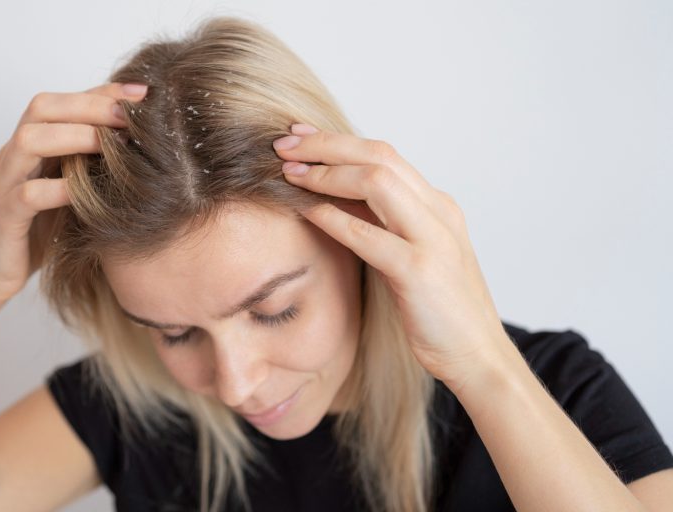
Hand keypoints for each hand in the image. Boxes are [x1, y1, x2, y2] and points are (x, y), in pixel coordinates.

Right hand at [0, 82, 148, 303]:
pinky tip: (85, 191)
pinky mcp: (3, 218)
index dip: (101, 92)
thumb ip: (91, 165)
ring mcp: (5, 184)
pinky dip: (58, 189)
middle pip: (42, 109)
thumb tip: (141, 144)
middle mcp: (15, 156)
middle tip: (129, 115)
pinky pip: (27, 195)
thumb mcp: (71, 190)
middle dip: (88, 106)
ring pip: (29, 141)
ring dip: (73, 136)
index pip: (63, 102)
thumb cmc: (41, 229)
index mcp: (32, 145)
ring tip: (110, 143)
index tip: (142, 92)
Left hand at [273, 123, 511, 391]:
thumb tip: (335, 200)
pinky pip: (368, 234)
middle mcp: (439, 212)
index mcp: (437, 205)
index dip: (338, 141)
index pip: (384, 155)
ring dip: (326, 173)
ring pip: (376, 182)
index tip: (300, 137)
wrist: (477, 355)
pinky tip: (305, 210)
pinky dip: (332, 217)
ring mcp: (433, 239)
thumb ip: (383, 224)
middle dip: (326, 145)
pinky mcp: (419, 271)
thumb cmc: (438, 308)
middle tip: (284, 143)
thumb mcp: (412, 254)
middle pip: (379, 156)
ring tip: (288, 172)